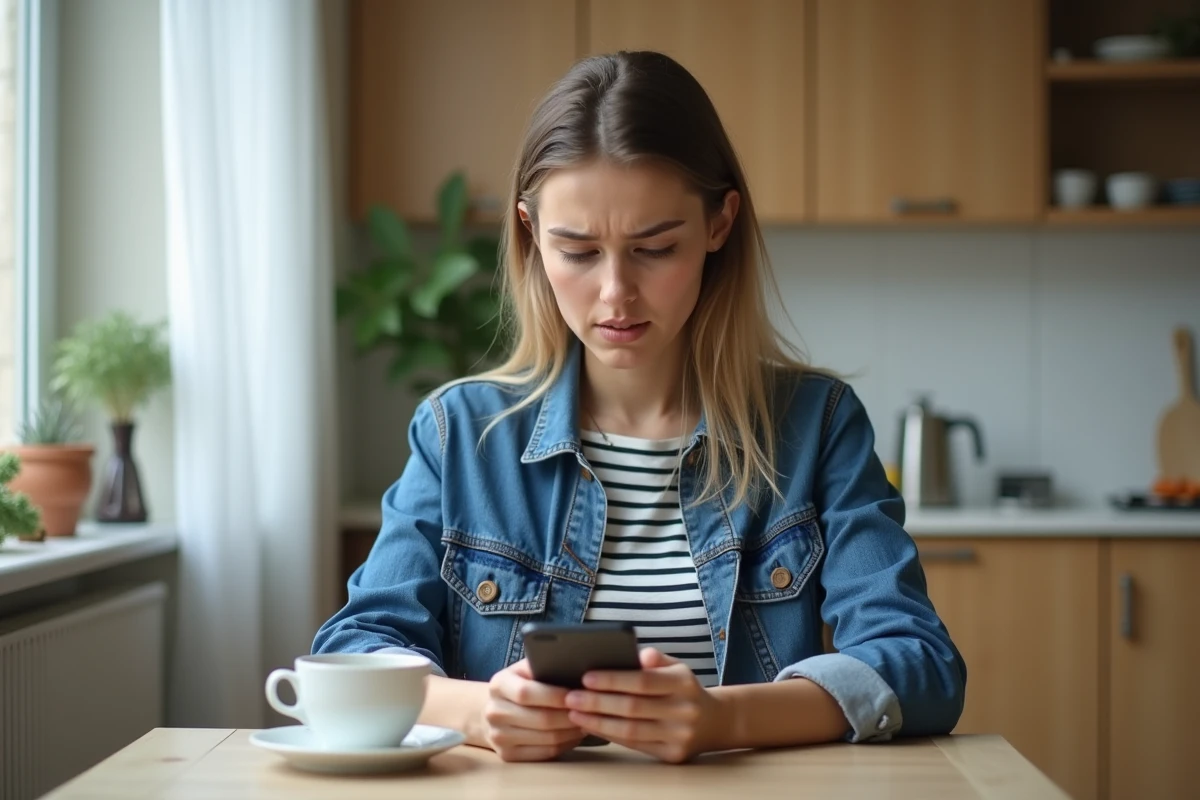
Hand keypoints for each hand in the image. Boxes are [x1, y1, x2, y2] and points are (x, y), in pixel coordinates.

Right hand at [482, 658, 584, 761]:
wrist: (496, 710)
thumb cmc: (520, 684)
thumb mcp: (526, 669)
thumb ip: (544, 665)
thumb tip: (574, 666)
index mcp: (499, 685)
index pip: (526, 693)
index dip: (554, 696)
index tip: (577, 694)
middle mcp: (494, 712)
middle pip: (541, 719)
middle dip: (570, 716)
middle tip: (590, 711)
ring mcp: (499, 737)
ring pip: (547, 739)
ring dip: (572, 732)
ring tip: (587, 721)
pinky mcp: (508, 755)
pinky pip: (545, 753)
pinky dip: (565, 745)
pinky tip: (574, 735)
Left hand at [565, 648, 725, 762]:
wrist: (716, 722)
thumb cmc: (685, 689)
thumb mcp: (677, 667)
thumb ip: (656, 659)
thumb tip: (638, 653)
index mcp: (683, 683)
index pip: (643, 681)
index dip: (613, 680)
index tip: (586, 677)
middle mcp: (684, 710)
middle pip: (632, 707)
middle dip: (597, 702)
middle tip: (570, 697)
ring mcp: (679, 735)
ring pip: (631, 730)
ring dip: (597, 722)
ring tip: (574, 713)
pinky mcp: (672, 755)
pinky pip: (635, 745)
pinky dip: (609, 735)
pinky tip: (591, 726)